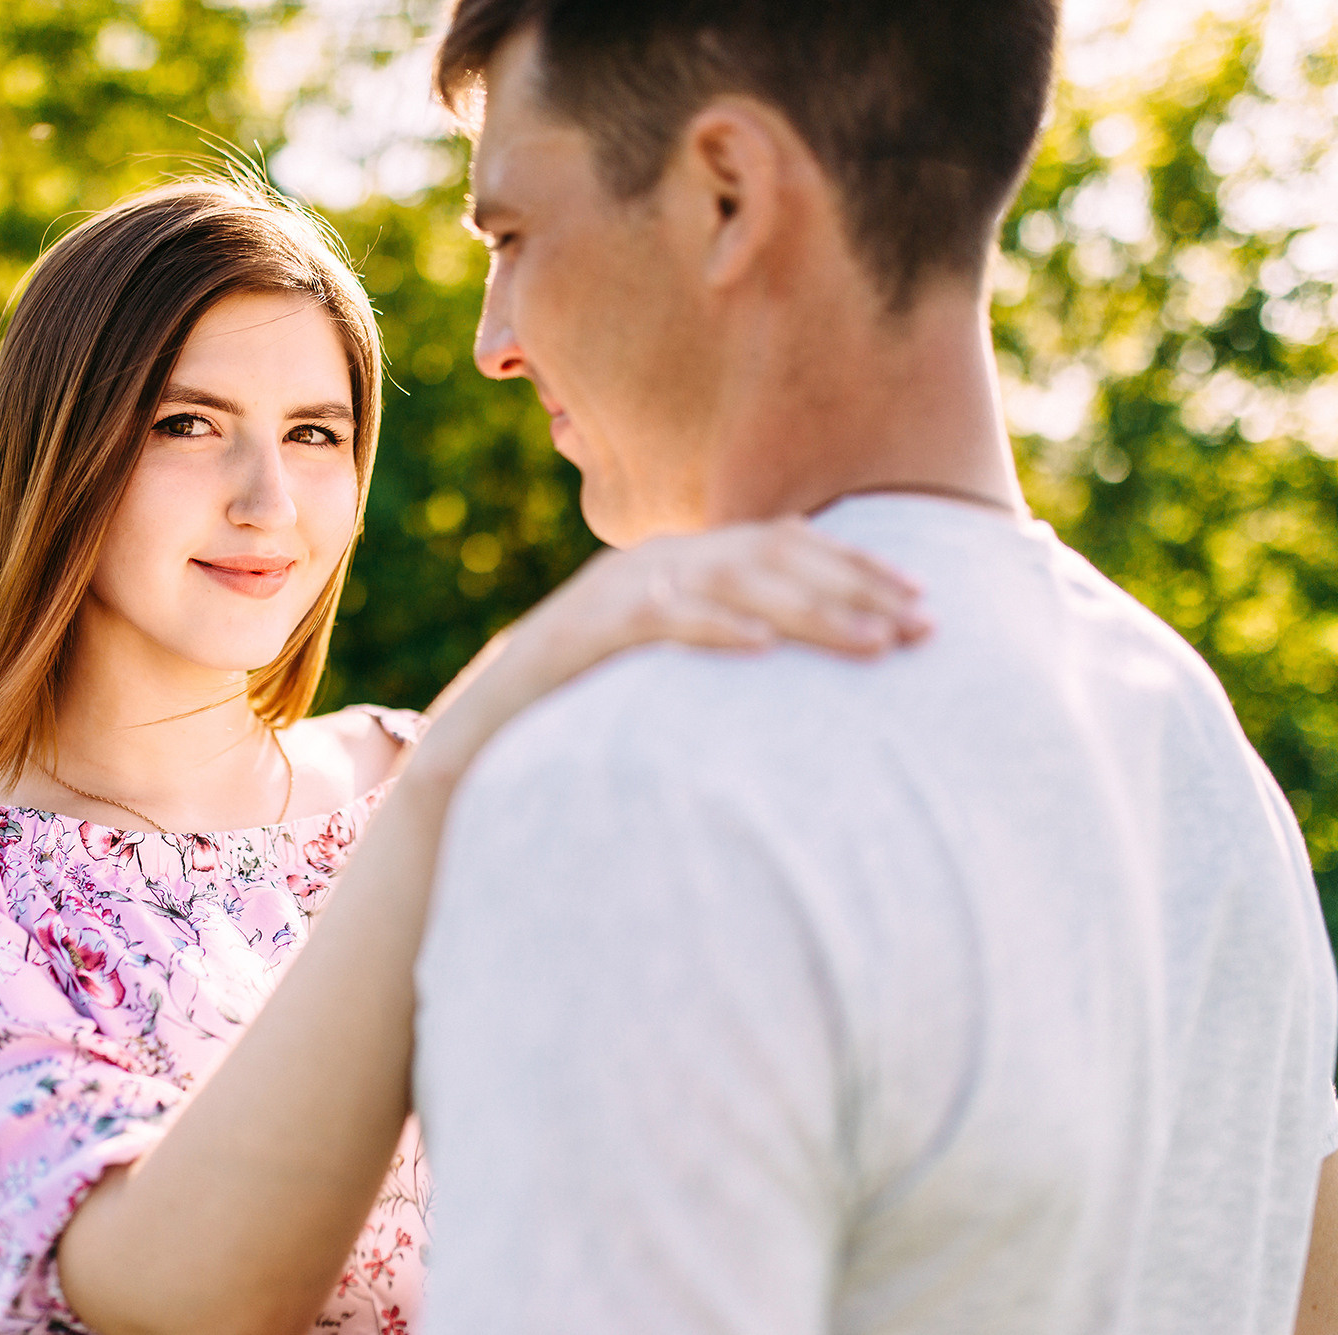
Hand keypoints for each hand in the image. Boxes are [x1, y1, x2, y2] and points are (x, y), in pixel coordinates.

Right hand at [412, 518, 929, 784]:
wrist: (478, 742)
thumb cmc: (582, 718)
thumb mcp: (668, 674)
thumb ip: (726, 648)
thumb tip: (809, 664)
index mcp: (677, 564)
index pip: (782, 542)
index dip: (856, 565)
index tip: (923, 599)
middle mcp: (651, 564)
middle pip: (770, 553)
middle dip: (854, 586)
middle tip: (922, 625)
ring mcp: (613, 593)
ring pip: (729, 581)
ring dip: (811, 610)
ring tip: (873, 643)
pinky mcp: (580, 635)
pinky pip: (658, 619)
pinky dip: (713, 628)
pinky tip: (764, 647)